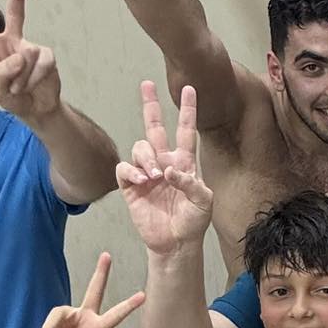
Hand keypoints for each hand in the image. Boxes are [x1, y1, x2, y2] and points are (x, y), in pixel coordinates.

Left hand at [0, 0, 61, 122]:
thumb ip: (1, 73)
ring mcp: (31, 47)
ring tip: (19, 87)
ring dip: (21, 77)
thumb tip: (20, 57)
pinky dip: (33, 79)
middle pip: (15, 14)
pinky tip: (31, 85)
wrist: (35, 109)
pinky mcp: (47, 56)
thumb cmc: (12, 96)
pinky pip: (40, 65)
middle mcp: (12, 41)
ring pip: (25, 56)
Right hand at [31, 253, 145, 327]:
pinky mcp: (62, 316)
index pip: (114, 316)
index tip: (143, 296)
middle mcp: (88, 317)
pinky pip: (50, 319)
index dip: (128, 307)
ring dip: (50, 327)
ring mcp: (75, 314)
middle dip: (100, 274)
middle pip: (94, 291)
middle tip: (107, 255)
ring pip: (59, 312)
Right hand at [120, 82, 215, 256]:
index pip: (186, 131)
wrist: (176, 243)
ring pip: (139, 147)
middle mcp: (164, 163)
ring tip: (154, 176)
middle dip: (151, 105)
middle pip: (154, 128)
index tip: (189, 88)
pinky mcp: (131, 187)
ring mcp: (146, 174)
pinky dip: (132, 172)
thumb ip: (191, 183)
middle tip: (147, 84)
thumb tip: (169, 170)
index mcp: (184, 163)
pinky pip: (124, 169)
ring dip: (145, 157)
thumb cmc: (193, 222)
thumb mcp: (203, 202)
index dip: (188, 110)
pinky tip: (143, 182)